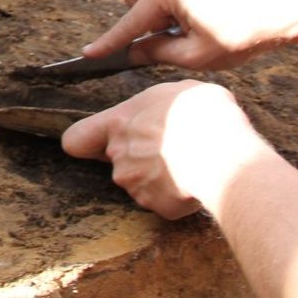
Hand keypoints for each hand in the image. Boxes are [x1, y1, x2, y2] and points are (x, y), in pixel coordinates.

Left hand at [61, 81, 267, 218]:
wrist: (222, 152)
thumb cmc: (202, 114)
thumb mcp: (175, 91)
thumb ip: (156, 106)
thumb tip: (165, 108)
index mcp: (119, 123)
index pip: (75, 140)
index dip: (85, 143)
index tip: (97, 143)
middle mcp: (119, 156)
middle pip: (118, 161)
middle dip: (137, 158)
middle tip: (169, 148)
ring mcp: (135, 185)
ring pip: (140, 182)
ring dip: (158, 176)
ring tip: (188, 163)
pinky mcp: (157, 206)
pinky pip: (164, 201)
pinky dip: (176, 195)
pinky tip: (195, 181)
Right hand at [84, 0, 297, 69]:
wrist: (286, 7)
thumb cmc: (246, 33)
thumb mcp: (197, 55)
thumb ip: (157, 53)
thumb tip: (135, 53)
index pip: (129, 23)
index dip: (110, 43)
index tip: (91, 54)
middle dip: (139, 17)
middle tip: (164, 39)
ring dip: (157, 8)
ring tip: (187, 29)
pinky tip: (200, 17)